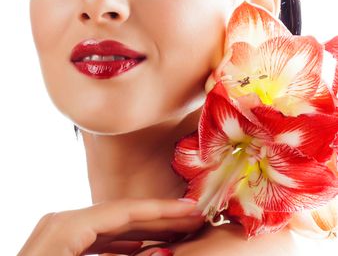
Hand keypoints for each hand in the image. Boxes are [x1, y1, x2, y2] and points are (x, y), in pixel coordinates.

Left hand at [17, 198, 204, 255]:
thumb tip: (163, 253)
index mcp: (69, 225)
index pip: (127, 209)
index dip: (162, 208)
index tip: (190, 207)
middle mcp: (66, 221)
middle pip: (123, 215)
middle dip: (159, 217)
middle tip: (191, 217)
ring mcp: (62, 232)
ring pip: (113, 227)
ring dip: (145, 230)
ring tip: (175, 231)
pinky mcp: (62, 244)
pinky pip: (100, 239)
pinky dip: (124, 242)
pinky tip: (143, 246)